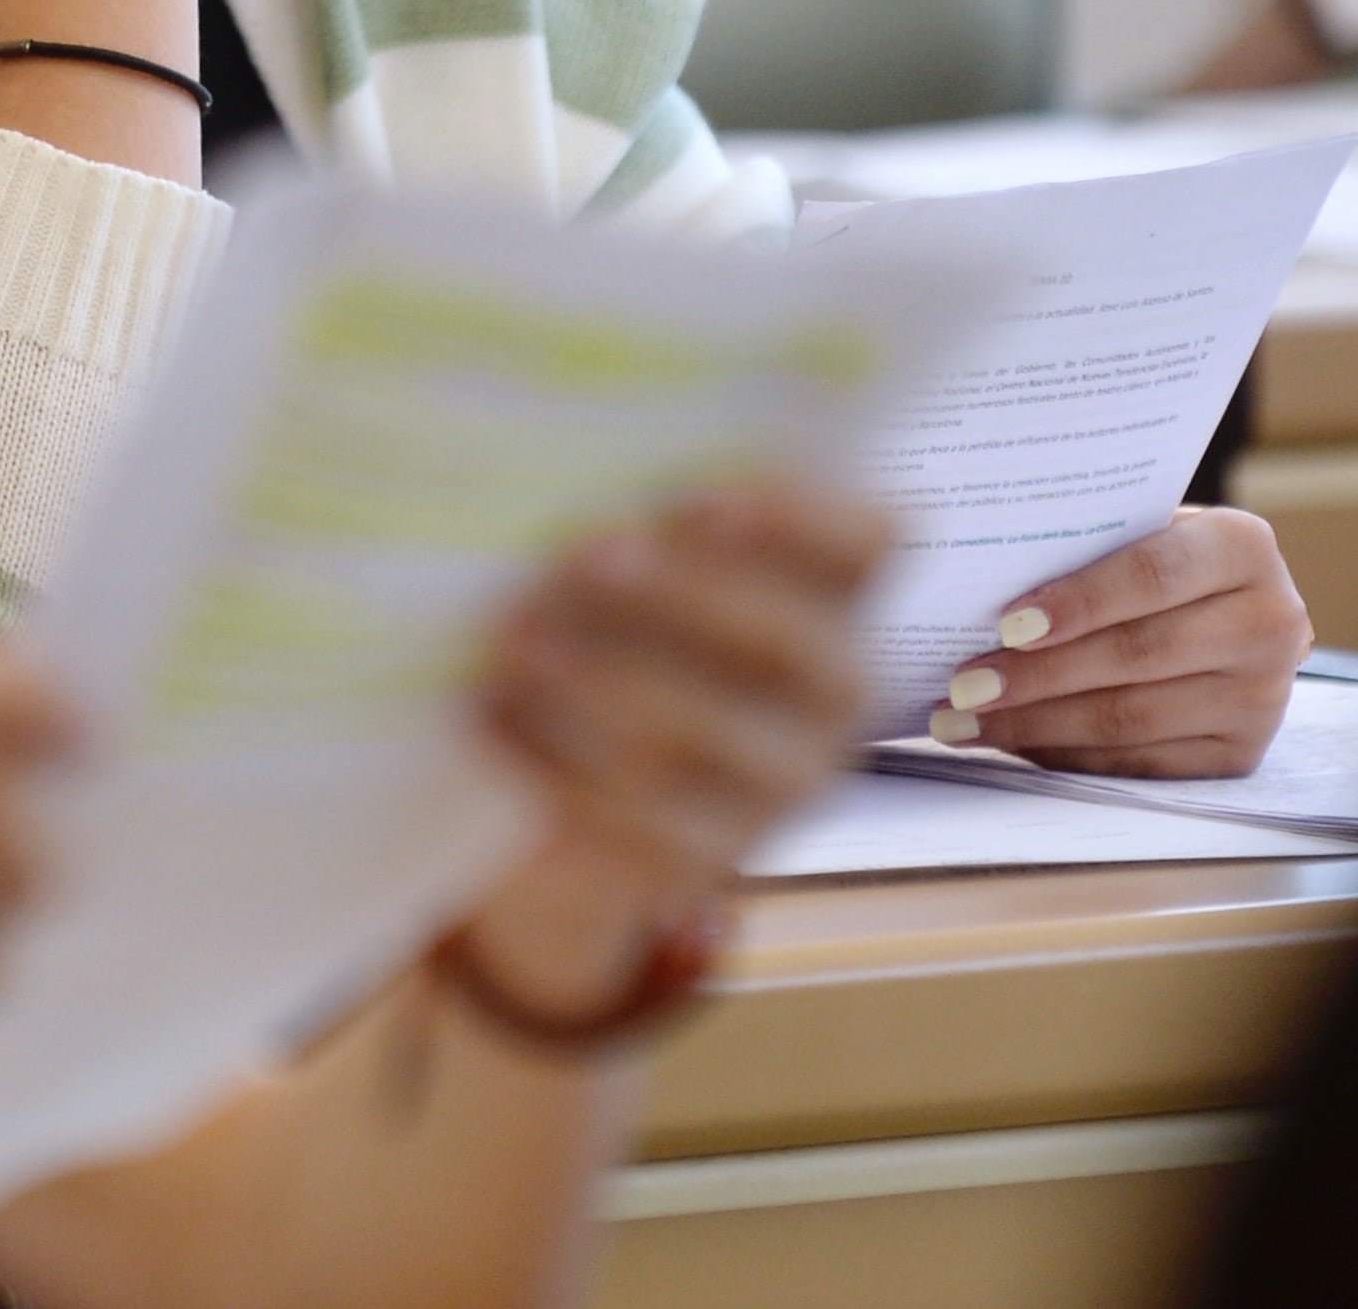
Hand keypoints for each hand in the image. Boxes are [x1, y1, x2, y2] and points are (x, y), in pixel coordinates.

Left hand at [448, 479, 886, 1015]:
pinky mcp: (714, 858)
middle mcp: (835, 689)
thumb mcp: (631, 561)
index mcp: (832, 590)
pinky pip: (645, 823)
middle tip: (583, 556)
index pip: (868, 540)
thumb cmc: (609, 623)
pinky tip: (488, 718)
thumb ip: (637, 527)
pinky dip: (557, 767)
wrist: (576, 786)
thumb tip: (574, 507)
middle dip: (682, 596)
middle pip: (788, 639)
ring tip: (515, 642)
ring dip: (603, 681)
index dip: (799, 517)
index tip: (700, 498)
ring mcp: (785, 784)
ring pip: (712, 735)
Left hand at [929, 506, 1308, 776]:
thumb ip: (1086, 546)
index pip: (1151, 575)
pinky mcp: (1241, 754)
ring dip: (1036, 725)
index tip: (1006, 625)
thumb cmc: (1158, 560)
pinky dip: (1066, 755)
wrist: (1235, 616)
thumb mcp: (1141, 531)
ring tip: (961, 721)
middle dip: (1037, 676)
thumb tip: (975, 580)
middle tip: (962, 685)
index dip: (1078, 602)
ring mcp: (1261, 698)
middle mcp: (1268, 624)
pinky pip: (1139, 763)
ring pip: (1131, 718)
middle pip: (1135, 655)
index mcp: (1242, 547)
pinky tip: (1012, 742)